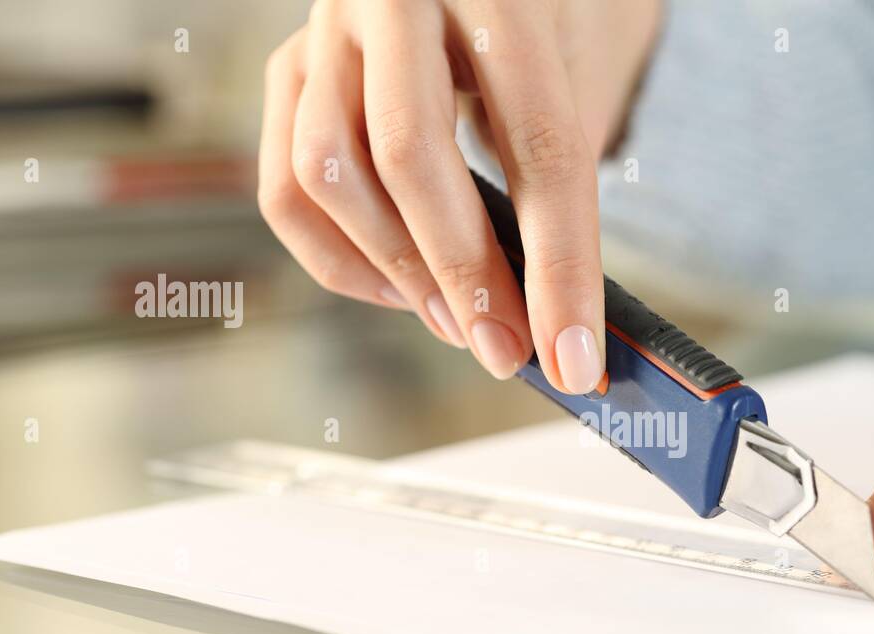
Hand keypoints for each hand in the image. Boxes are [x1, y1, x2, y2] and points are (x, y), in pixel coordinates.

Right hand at [258, 0, 661, 391]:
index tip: (574, 359)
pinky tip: (400, 288)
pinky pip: (285, 187)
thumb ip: (567, 180)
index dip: (561, 267)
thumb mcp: (588, 75)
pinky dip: (340, 259)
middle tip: (504, 353)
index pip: (540, 145)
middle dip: (465, 278)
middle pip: (409, 154)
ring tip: (458, 322)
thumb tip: (561, 326)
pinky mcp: (290, 68)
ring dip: (396, 271)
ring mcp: (329, 29)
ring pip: (327, 172)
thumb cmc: (553, 25)